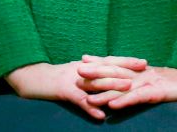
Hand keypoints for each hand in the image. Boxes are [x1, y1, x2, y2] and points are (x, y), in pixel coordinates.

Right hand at [5, 57, 146, 120]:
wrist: (32, 78)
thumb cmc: (55, 76)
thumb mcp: (76, 72)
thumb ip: (92, 74)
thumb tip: (108, 79)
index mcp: (87, 65)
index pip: (110, 60)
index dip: (127, 60)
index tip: (143, 61)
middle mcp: (83, 70)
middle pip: (108, 68)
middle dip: (127, 69)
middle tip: (144, 71)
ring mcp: (74, 80)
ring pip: (97, 82)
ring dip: (113, 85)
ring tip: (128, 88)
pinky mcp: (64, 92)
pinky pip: (80, 101)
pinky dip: (91, 109)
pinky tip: (101, 116)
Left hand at [84, 64, 176, 109]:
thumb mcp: (164, 80)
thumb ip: (148, 79)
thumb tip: (133, 79)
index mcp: (145, 70)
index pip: (119, 64)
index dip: (101, 61)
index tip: (83, 59)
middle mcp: (145, 74)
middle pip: (117, 73)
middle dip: (96, 72)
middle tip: (77, 71)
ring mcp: (152, 83)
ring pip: (124, 87)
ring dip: (105, 90)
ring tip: (87, 95)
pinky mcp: (159, 93)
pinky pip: (139, 98)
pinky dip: (125, 100)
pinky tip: (113, 105)